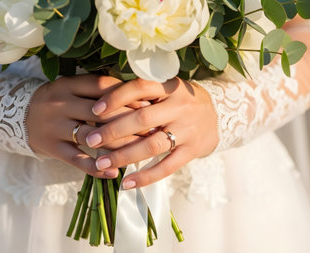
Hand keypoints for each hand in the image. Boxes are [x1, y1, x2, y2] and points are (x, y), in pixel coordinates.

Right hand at [26, 75, 138, 177]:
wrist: (18, 116)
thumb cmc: (57, 100)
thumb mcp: (71, 87)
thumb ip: (96, 89)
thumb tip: (138, 97)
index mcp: (68, 84)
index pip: (102, 86)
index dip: (128, 95)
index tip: (148, 105)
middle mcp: (61, 104)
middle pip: (101, 112)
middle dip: (130, 122)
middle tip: (152, 130)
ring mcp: (55, 127)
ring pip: (92, 137)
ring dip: (119, 145)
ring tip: (140, 151)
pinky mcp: (52, 148)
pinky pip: (77, 160)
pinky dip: (96, 167)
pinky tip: (113, 172)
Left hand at [86, 77, 218, 188]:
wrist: (219, 114)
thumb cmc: (180, 101)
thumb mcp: (166, 89)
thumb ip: (142, 94)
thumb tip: (102, 102)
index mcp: (170, 87)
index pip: (140, 88)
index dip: (116, 98)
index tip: (94, 110)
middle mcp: (180, 106)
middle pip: (142, 119)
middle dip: (113, 131)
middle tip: (90, 140)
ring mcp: (187, 130)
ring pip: (152, 145)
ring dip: (124, 156)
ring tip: (101, 164)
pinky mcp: (192, 150)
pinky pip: (167, 167)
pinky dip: (145, 177)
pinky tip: (126, 184)